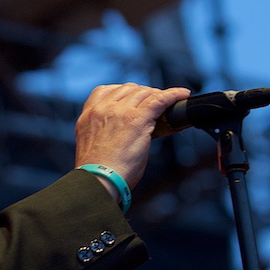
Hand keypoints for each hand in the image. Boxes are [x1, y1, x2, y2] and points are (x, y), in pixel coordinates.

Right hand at [75, 83, 189, 188]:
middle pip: (128, 89)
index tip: (132, 98)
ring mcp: (119, 112)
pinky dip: (173, 95)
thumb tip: (122, 132)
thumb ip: (103, 131)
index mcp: (87, 116)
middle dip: (142, 94)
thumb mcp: (92, 144)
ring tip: (166, 103)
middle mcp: (102, 109)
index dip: (123, 92)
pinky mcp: (137, 119)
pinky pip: (159, 99)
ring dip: (157, 96)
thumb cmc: (97, 172)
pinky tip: (182, 95)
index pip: (105, 91)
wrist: (98, 180)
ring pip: (144, 93)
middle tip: (153, 103)